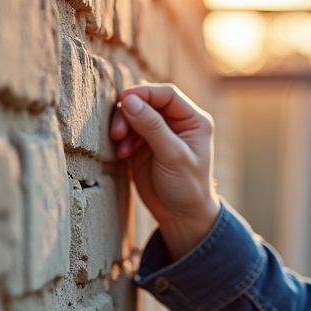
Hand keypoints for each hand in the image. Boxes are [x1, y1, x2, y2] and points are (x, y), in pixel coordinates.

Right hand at [110, 84, 220, 259]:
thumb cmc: (187, 187)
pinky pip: (128, 131)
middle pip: (147, 102)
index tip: (123, 101)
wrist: (181, 216)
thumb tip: (129, 100)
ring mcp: (159, 134)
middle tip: (117, 131)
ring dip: (123, 126)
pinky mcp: (144, 146)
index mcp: (193, 120)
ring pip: (134, 115)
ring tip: (120, 146)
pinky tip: (122, 154)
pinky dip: (121, 139)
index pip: (167, 95)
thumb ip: (152, 127)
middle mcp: (177, 123)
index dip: (144, 93)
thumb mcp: (173, 156)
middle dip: (129, 112)